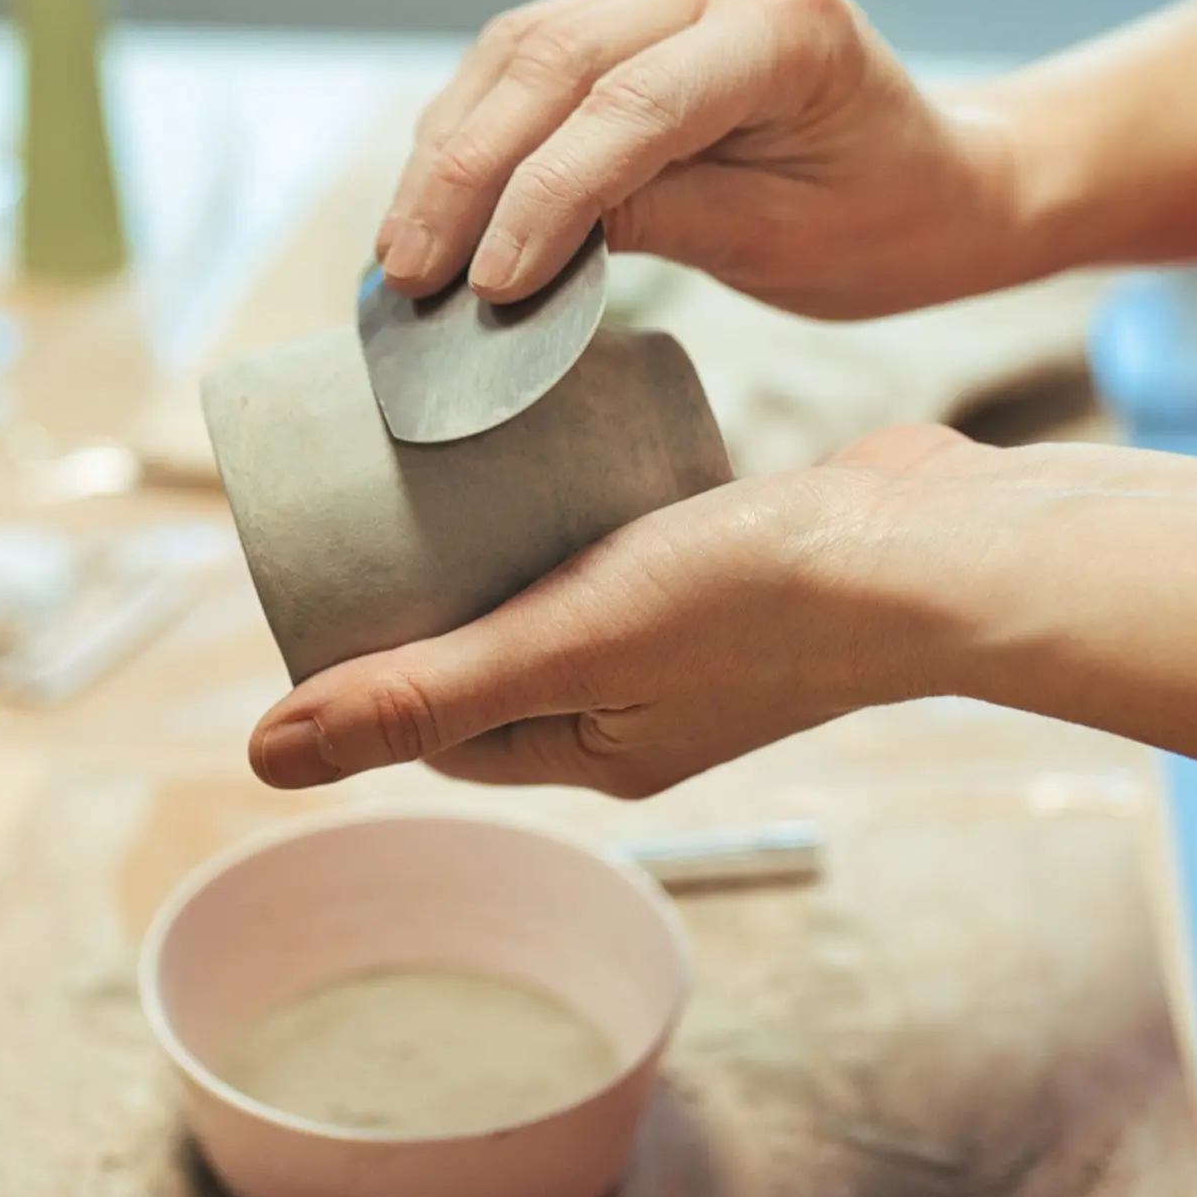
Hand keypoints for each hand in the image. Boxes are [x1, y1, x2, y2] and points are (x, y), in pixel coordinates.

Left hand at [249, 425, 1000, 797]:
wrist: (932, 540)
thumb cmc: (757, 599)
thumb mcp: (565, 642)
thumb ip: (422, 691)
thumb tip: (264, 757)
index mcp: (589, 751)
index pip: (436, 721)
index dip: (368, 657)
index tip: (322, 568)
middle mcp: (635, 707)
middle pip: (489, 651)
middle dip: (427, 585)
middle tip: (370, 492)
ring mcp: (688, 640)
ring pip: (554, 592)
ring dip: (499, 535)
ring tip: (444, 455)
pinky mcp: (727, 566)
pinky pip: (617, 541)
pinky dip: (574, 499)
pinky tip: (551, 439)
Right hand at [376, 0, 1030, 317]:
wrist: (938, 184)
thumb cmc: (884, 223)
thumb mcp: (781, 244)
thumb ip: (654, 221)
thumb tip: (512, 245)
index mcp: (786, 26)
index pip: (629, 104)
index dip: (541, 196)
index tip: (483, 284)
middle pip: (552, 62)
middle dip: (462, 174)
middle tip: (406, 272)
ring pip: (518, 52)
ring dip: (446, 151)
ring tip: (399, 249)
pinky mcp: (636, 14)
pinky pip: (527, 61)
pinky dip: (470, 131)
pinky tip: (429, 201)